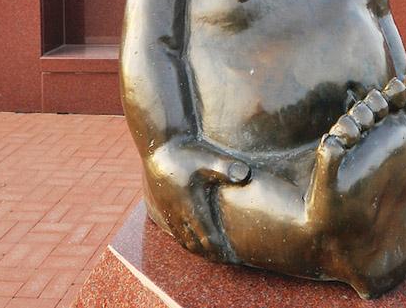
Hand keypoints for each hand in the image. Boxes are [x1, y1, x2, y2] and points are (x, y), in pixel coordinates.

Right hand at [143, 139, 250, 261]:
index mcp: (192, 206)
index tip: (232, 257)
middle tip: (224, 259)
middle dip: (209, 253)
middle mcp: (178, 212)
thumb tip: (246, 175)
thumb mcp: (208, 160)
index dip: (219, 250)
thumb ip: (227, 169)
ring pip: (181, 238)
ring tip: (210, 253)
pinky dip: (183, 238)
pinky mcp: (161, 205)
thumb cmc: (186, 152)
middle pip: (194, 244)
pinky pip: (172, 230)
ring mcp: (168, 210)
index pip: (207, 238)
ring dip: (195, 247)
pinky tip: (190, 237)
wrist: (159, 145)